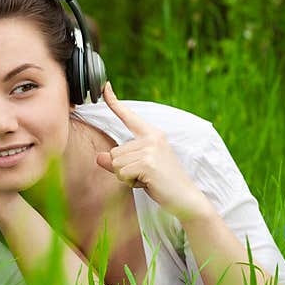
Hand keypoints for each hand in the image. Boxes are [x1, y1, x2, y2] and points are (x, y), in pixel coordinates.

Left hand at [95, 83, 212, 221]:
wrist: (186, 198)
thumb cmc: (163, 184)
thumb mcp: (139, 169)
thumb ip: (118, 162)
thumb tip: (98, 157)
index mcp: (152, 134)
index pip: (129, 117)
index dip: (114, 102)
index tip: (105, 86)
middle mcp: (151, 137)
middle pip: (114, 152)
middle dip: (123, 169)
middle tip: (145, 175)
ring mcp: (150, 149)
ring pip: (116, 163)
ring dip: (126, 177)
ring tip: (147, 179)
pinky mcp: (147, 163)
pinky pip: (121, 173)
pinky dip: (130, 183)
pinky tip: (147, 183)